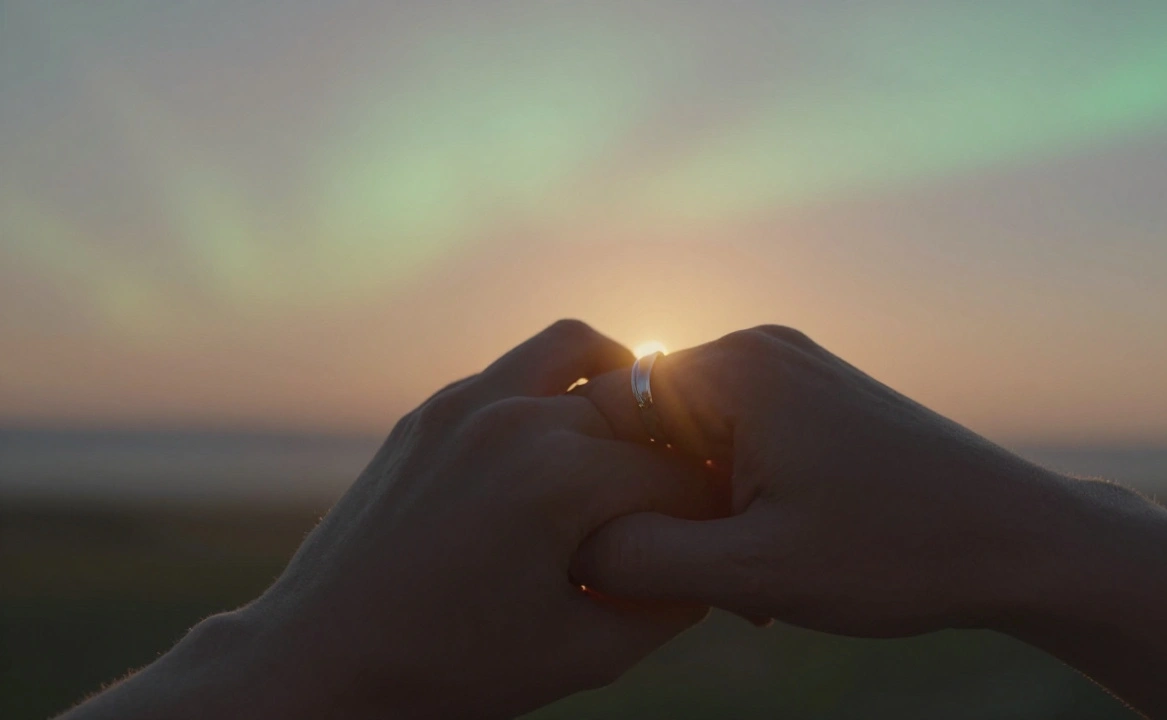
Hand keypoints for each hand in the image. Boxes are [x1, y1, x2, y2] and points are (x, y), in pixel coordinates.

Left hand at [64, 320, 724, 719]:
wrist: (324, 661)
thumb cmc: (454, 670)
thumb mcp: (586, 652)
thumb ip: (670, 597)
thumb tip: (714, 558)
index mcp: (560, 477)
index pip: (679, 477)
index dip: (715, 512)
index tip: (727, 535)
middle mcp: (516, 417)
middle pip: (638, 415)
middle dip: (674, 457)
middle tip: (684, 501)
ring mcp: (466, 403)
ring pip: (579, 351)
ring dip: (620, 387)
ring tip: (632, 439)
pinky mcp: (432, 410)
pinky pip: (516, 370)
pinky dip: (556, 391)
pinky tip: (559, 450)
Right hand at [571, 324, 1072, 636]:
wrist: (1022, 542)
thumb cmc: (898, 553)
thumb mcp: (754, 571)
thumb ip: (642, 554)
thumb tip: (571, 539)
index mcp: (734, 367)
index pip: (603, 412)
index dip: (598, 490)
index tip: (635, 558)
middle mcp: (759, 347)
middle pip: (648, 426)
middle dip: (660, 506)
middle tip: (709, 577)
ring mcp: (792, 368)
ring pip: (693, 441)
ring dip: (701, 510)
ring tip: (752, 572)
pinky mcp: (816, 397)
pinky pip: (737, 441)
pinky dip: (737, 497)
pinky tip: (777, 552)